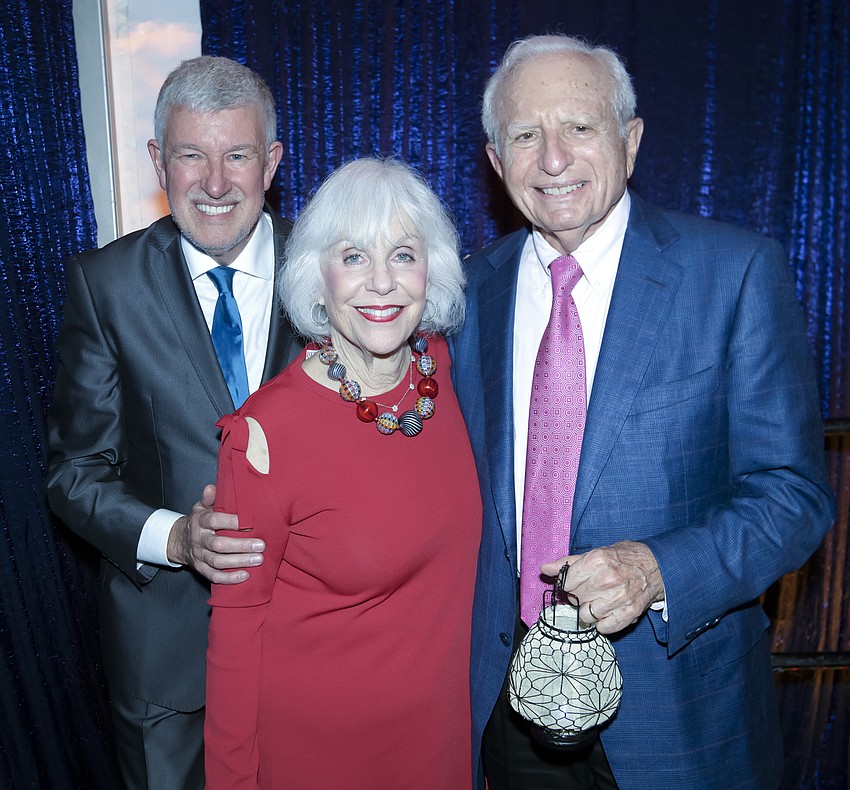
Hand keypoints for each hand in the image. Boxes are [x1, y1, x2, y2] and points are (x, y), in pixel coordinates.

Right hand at [166, 484, 263, 583]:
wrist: (180, 541)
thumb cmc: (199, 521)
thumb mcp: (201, 507)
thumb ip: (209, 498)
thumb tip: (211, 488)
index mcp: (200, 522)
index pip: (214, 521)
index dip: (230, 522)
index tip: (249, 523)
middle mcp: (199, 539)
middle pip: (218, 544)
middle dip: (240, 546)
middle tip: (260, 545)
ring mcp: (200, 556)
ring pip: (218, 561)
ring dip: (238, 562)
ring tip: (257, 560)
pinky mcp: (202, 569)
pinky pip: (214, 576)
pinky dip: (229, 578)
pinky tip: (245, 576)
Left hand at [541, 541, 664, 634]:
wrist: (658, 566)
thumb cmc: (624, 558)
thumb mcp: (596, 553)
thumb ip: (568, 563)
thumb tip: (544, 569)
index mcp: (596, 561)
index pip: (566, 583)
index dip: (568, 584)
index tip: (576, 582)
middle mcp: (607, 579)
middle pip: (575, 599)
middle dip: (579, 596)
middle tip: (591, 590)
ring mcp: (619, 598)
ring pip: (586, 616)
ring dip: (589, 611)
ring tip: (599, 601)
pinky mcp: (629, 613)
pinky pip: (603, 628)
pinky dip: (602, 623)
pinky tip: (608, 611)